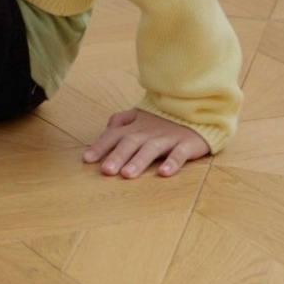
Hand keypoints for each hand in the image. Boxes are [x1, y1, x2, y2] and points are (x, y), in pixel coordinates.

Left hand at [82, 108, 210, 178]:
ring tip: (127, 174)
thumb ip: (122, 121)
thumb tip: (106, 129)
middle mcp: (148, 131)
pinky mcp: (187, 144)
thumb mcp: (140, 115)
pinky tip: (164, 173)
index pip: (114, 135)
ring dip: (138, 161)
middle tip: (106, 171)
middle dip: (117, 156)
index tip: (87, 159)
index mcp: (135, 126)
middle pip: (130, 142)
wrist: (197, 109)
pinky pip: (179, 153)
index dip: (100, 146)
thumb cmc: (164, 119)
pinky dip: (172, 162)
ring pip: (151, 148)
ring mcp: (168, 137)